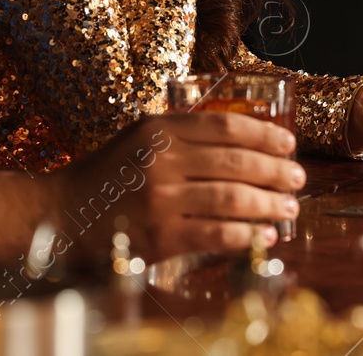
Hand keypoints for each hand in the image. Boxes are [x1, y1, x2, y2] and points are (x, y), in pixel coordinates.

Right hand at [52, 111, 304, 261]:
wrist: (65, 212)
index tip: (288, 144)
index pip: (226, 126)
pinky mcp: (162, 236)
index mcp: (159, 129)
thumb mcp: (140, 138)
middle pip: (236, 162)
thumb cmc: (109, 174)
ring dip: (268, 204)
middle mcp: (162, 161)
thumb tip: (245, 142)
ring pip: (232, 199)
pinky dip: (247, 235)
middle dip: (275, 171)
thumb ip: (182, 134)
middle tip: (297, 178)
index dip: (264, 134)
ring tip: (288, 207)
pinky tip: (264, 235)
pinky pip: (218, 235)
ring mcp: (161, 200)